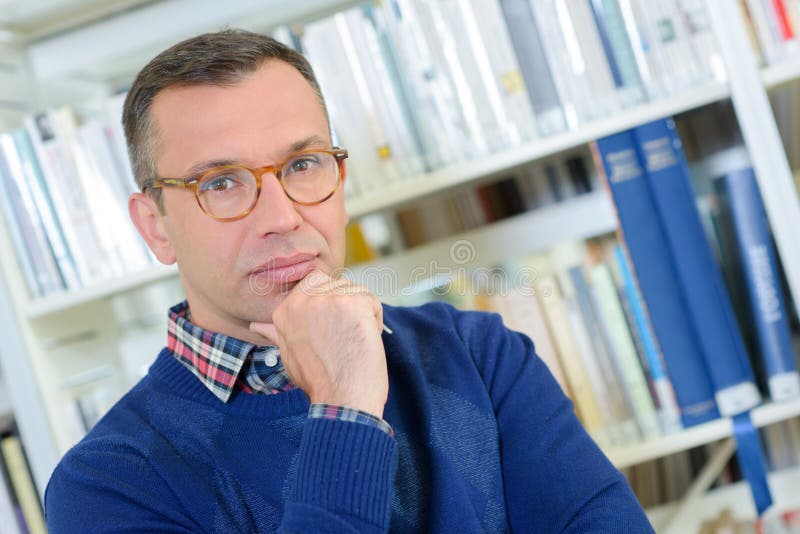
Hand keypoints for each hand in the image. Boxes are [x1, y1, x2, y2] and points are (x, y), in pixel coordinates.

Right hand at [249, 270, 387, 417]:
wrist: (342, 399)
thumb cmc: (319, 381)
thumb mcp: (288, 354)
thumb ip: (277, 332)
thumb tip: (257, 326)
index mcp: (284, 310)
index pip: (314, 282)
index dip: (330, 303)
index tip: (332, 328)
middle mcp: (303, 300)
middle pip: (337, 284)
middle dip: (347, 307)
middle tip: (343, 337)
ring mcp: (328, 299)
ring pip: (356, 291)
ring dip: (362, 315)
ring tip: (352, 341)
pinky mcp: (353, 303)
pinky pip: (372, 301)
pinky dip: (375, 320)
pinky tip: (364, 341)